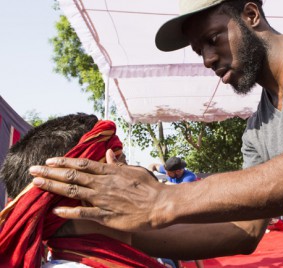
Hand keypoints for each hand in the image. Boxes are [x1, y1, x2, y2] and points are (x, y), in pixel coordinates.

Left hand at [29, 149, 169, 230]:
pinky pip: (85, 213)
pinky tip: (55, 210)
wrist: (160, 204)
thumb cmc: (148, 185)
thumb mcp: (133, 169)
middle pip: (72, 176)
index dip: (63, 162)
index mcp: (109, 172)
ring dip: (53, 187)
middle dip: (51, 172)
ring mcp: (103, 200)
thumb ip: (117, 164)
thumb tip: (107, 154)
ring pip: (73, 192)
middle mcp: (102, 184)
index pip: (81, 165)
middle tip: (33, 170)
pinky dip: (69, 211)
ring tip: (37, 183)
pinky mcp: (107, 216)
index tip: (49, 161)